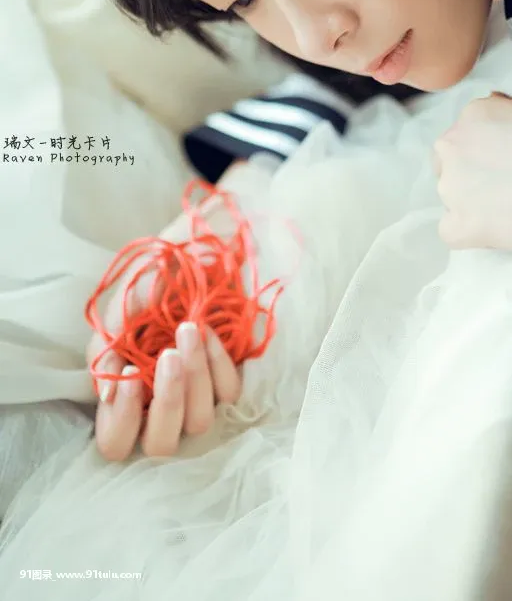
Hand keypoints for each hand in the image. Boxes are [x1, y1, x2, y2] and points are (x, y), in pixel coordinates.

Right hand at [86, 209, 241, 462]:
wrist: (196, 246)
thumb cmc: (151, 278)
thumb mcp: (119, 308)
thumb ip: (105, 350)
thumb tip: (104, 396)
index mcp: (125, 392)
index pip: (115, 441)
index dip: (119, 422)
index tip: (126, 376)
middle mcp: (160, 402)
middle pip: (161, 445)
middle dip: (167, 402)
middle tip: (168, 356)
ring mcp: (197, 394)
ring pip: (198, 421)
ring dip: (194, 376)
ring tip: (188, 330)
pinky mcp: (227, 378)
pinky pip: (228, 393)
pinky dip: (218, 362)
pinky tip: (207, 331)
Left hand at [433, 93, 511, 270]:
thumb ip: (508, 110)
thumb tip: (493, 105)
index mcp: (475, 115)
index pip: (462, 136)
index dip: (482, 155)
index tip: (501, 167)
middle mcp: (454, 146)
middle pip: (449, 164)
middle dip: (471, 176)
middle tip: (504, 189)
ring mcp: (451, 186)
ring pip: (451, 196)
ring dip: (471, 204)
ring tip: (509, 211)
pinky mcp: (456, 224)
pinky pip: (452, 231)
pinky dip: (471, 235)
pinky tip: (499, 232)